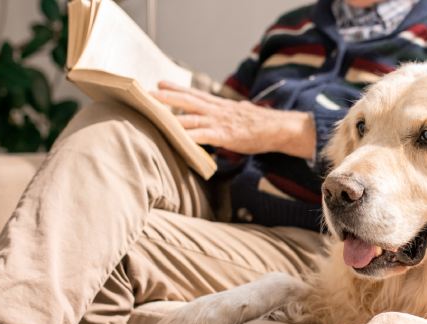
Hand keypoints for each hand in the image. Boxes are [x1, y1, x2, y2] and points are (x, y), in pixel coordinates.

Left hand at [152, 81, 315, 157]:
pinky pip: (202, 136)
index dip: (177, 89)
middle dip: (166, 97)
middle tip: (146, 93)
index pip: (195, 94)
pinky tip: (175, 138)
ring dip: (170, 116)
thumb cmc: (264, 125)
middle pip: (187, 101)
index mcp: (221, 106)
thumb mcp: (244, 115)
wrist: (279, 128)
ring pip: (190, 117)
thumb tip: (232, 117)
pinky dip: (188, 136)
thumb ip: (233, 115)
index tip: (160, 83)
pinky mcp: (224, 135)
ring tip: (153, 114)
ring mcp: (220, 122)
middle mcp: (217, 111)